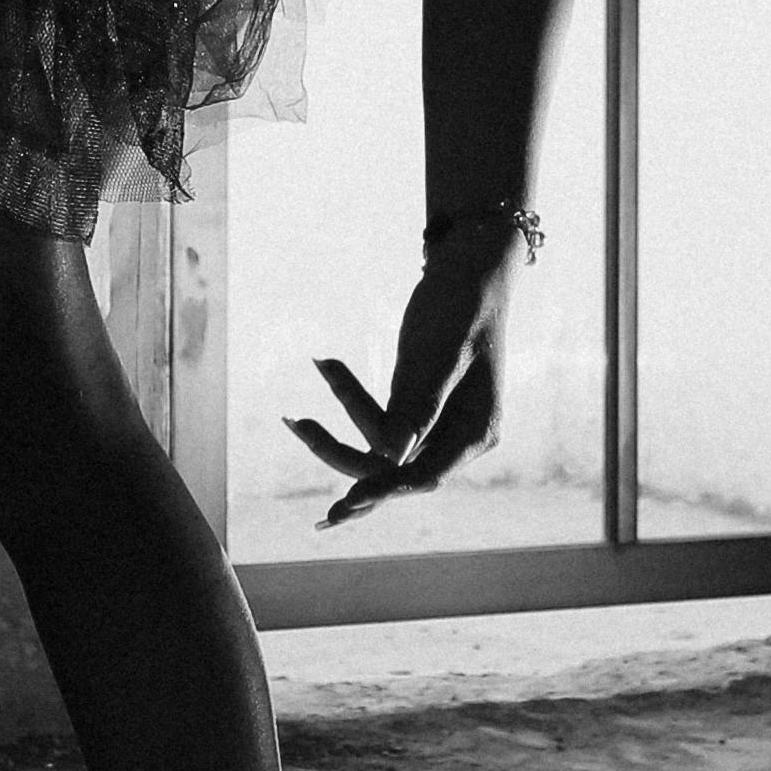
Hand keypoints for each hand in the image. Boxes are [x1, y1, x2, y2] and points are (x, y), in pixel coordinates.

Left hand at [288, 235, 517, 524]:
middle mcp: (457, 438)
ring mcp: (434, 426)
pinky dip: (348, 400)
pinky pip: (375, 424)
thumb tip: (392, 457)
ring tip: (293, 414)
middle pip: (395, 469)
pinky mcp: (413, 408)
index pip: (425, 475)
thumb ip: (421, 403)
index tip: (345, 503)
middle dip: (344, 456)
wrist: (473, 267)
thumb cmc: (463, 303)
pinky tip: (323, 364)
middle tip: (297, 427)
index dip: (384, 488)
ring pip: (378, 450)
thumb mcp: (443, 351)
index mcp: (476, 432)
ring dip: (336, 434)